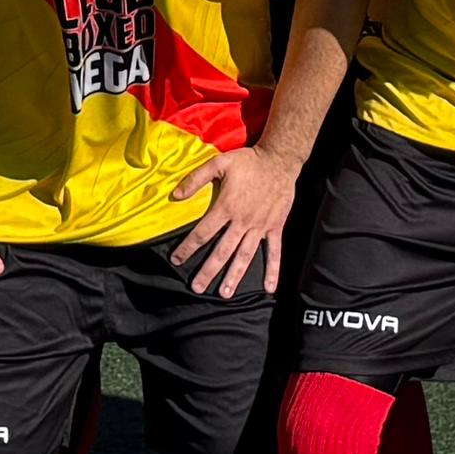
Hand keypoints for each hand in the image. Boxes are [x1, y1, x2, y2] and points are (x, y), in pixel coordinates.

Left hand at [169, 146, 302, 301]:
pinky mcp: (275, 227)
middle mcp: (242, 221)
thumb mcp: (219, 163)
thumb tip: (175, 196)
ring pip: (245, 256)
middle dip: (208, 271)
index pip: (202, 233)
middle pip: (222, 251)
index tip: (176, 260)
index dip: (187, 248)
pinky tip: (268, 288)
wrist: (279, 159)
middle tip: (197, 288)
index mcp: (226, 207)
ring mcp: (260, 226)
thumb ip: (196, 179)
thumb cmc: (248, 161)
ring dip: (234, 276)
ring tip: (225, 293)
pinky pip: (274, 252)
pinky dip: (272, 270)